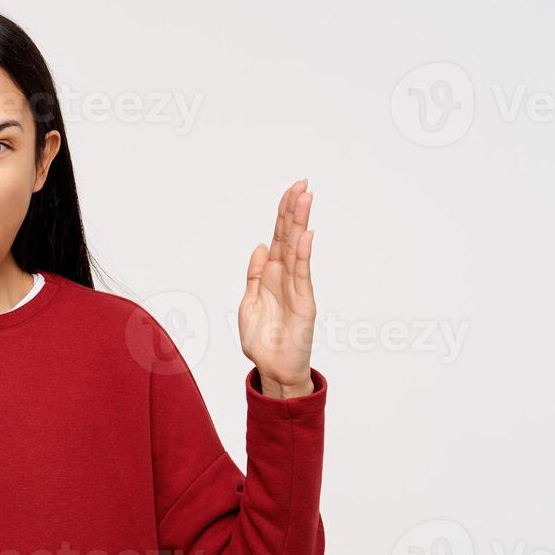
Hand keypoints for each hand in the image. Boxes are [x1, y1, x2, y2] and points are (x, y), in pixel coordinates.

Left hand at [238, 179, 316, 398]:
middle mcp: (286, 278)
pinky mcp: (304, 304)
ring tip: (306, 198)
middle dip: (294, 211)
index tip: (290, 191)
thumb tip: (260, 246)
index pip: (279, 239)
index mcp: (271, 276)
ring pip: (298, 250)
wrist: (272, 370)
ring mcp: (297, 289)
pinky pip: (303, 275)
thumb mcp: (249, 303)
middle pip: (290, 238)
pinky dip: (304, 255)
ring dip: (301, 223)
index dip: (282, 215)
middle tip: (301, 184)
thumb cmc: (263, 340)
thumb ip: (254, 275)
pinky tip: (306, 235)